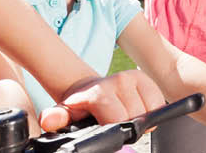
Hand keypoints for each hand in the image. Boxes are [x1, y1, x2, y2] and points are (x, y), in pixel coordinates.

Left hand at [39, 69, 165, 130]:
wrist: (87, 89)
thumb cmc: (79, 106)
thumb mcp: (65, 114)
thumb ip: (56, 118)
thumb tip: (47, 121)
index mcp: (97, 92)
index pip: (117, 118)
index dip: (114, 128)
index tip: (106, 127)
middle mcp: (115, 81)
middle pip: (135, 116)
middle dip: (128, 125)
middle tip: (114, 122)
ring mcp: (130, 78)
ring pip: (149, 110)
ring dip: (141, 118)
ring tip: (124, 116)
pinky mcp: (144, 77)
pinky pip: (158, 101)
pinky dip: (152, 109)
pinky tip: (136, 109)